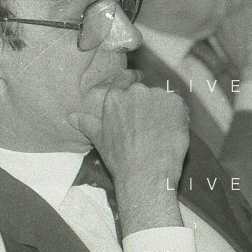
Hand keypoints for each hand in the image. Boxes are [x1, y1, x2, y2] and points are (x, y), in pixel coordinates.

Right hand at [68, 81, 188, 186]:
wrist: (145, 173)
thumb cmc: (121, 159)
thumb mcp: (100, 140)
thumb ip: (88, 123)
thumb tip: (72, 116)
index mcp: (115, 98)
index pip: (124, 79)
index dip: (132, 79)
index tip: (138, 81)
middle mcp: (135, 92)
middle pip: (146, 92)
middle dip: (149, 106)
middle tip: (150, 128)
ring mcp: (157, 96)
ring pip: (163, 100)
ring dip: (164, 112)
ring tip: (160, 134)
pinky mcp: (176, 104)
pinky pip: (179, 107)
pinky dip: (178, 118)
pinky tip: (171, 134)